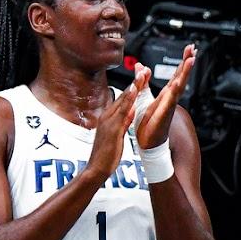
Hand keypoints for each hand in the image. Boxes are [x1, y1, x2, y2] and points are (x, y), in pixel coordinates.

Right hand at [87, 66, 148, 181]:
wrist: (95, 169)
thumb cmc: (105, 155)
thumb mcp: (115, 135)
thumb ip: (122, 122)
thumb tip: (130, 111)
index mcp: (108, 118)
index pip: (123, 99)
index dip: (133, 87)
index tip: (142, 76)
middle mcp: (107, 117)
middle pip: (124, 96)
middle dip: (135, 83)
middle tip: (145, 70)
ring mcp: (109, 123)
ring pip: (123, 103)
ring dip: (133, 89)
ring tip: (142, 77)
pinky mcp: (112, 131)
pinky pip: (122, 116)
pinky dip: (128, 105)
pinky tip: (135, 98)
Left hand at [136, 44, 195, 148]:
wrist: (148, 141)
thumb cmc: (149, 122)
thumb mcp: (143, 96)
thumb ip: (142, 81)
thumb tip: (140, 66)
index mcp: (167, 93)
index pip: (176, 73)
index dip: (183, 61)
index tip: (190, 48)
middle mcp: (170, 98)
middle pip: (181, 76)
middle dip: (187, 62)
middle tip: (194, 49)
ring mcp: (169, 105)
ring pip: (178, 86)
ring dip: (184, 73)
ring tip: (190, 61)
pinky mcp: (163, 114)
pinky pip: (169, 102)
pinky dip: (173, 93)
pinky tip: (176, 83)